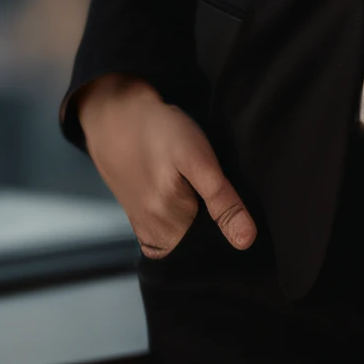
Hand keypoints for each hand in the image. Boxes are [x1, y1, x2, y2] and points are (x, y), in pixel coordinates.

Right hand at [74, 73, 256, 258]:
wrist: (117, 116)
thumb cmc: (160, 132)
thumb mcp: (198, 159)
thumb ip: (222, 201)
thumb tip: (246, 241)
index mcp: (169, 227)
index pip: (213, 247)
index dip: (227, 225)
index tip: (223, 198)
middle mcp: (153, 236)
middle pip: (197, 244)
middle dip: (211, 223)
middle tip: (205, 185)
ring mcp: (144, 229)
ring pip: (184, 238)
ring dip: (196, 219)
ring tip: (193, 186)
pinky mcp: (139, 219)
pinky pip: (169, 232)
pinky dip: (181, 218)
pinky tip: (182, 192)